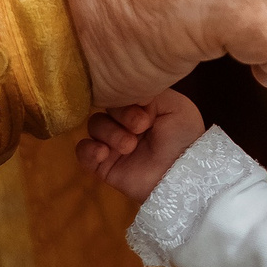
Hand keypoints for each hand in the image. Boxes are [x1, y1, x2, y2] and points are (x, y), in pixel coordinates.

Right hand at [77, 90, 204, 202]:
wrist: (183, 174)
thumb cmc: (184, 138)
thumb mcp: (175, 106)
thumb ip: (150, 93)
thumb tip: (126, 94)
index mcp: (141, 108)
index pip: (119, 94)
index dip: (127, 101)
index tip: (146, 115)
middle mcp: (125, 124)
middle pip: (105, 108)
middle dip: (121, 117)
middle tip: (140, 128)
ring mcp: (113, 144)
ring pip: (94, 126)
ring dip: (110, 133)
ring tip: (129, 146)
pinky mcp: (104, 165)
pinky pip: (82, 151)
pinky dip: (88, 149)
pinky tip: (104, 153)